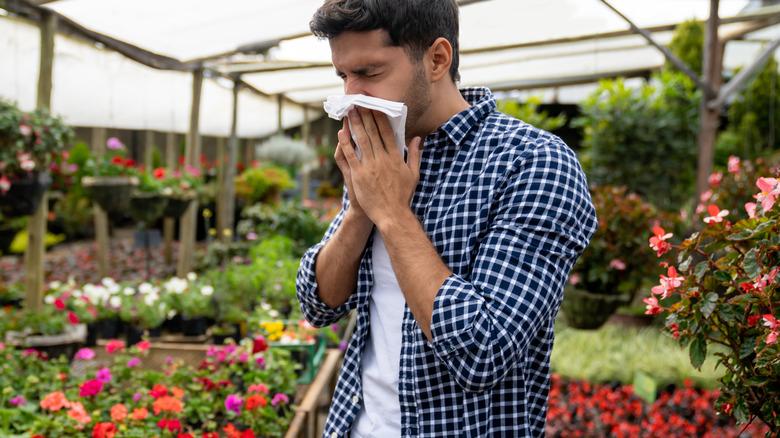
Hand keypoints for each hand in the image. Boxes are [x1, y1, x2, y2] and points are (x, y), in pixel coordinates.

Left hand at [340, 106, 421, 228]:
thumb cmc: (403, 195)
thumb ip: (415, 155)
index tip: (375, 106)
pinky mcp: (359, 175)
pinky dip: (346, 144)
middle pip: (373, 133)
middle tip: (359, 103)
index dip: (380, 118)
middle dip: (365, 116)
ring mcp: (370, 167)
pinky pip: (351, 156)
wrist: (392, 214)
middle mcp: (383, 159)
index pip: (387, 132)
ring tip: (350, 112)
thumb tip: (418, 138)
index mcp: (396, 157)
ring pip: (362, 141)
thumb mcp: (413, 174)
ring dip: (355, 125)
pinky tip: (341, 133)